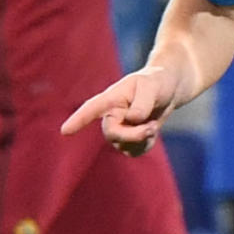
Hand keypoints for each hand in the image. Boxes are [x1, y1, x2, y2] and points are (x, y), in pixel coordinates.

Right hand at [60, 62, 188, 154]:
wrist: (168, 89)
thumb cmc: (157, 82)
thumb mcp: (152, 87)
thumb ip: (142, 102)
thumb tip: (132, 119)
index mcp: (112, 98)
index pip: (92, 109)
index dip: (78, 120)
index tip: (65, 131)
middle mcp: (111, 114)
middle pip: (112, 134)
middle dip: (133, 135)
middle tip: (153, 127)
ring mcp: (118, 128)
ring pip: (123, 146)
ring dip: (142, 140)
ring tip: (154, 124)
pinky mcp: (128, 139)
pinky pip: (133, 151)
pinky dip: (145, 146)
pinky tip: (151, 133)